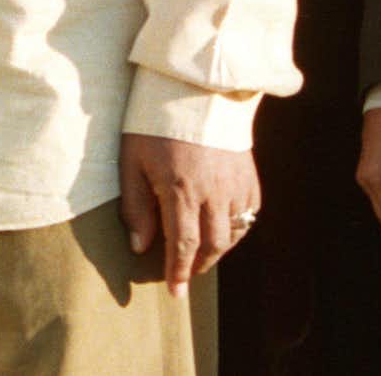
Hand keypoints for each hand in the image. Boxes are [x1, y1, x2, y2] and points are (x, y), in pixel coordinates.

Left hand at [119, 133, 259, 296]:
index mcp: (181, 189)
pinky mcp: (249, 175)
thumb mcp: (131, 160)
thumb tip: (139, 246)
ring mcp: (236, 184)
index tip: (174, 291)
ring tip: (200, 255)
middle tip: (185, 275)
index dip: (178, 271)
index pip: (182, 244)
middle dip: (198, 265)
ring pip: (234, 233)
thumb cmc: (153, 122)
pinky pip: (249, 214)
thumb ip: (136, 205)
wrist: (194, 89)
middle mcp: (214, 191)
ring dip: (217, 250)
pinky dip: (237, 229)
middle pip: (212, 244)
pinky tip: (222, 230)